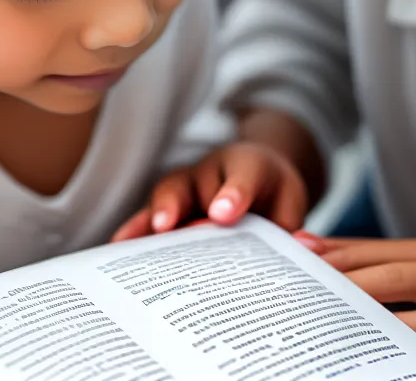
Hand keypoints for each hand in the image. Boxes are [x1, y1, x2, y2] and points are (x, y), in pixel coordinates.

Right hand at [111, 142, 308, 241]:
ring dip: (153, 216)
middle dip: (180, 204)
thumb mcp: (290, 205)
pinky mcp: (169, 204)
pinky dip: (133, 230)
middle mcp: (212, 170)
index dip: (233, 193)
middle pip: (194, 182)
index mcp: (250, 166)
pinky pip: (149, 214)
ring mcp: (187, 184)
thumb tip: (298, 247)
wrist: (257, 173)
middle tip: (167, 226)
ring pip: (167, 194)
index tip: (223, 213)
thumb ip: (289, 225)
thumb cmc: (274, 193)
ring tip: (131, 244)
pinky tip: (117, 250)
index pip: (243, 176)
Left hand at [297, 235, 415, 364]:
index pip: (378, 253)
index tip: (305, 262)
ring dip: (378, 331)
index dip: (342, 258)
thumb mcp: (406, 255)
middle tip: (317, 298)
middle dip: (355, 289)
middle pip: (396, 282)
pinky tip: (368, 366)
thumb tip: (302, 242)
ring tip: (339, 334)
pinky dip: (401, 364)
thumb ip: (355, 251)